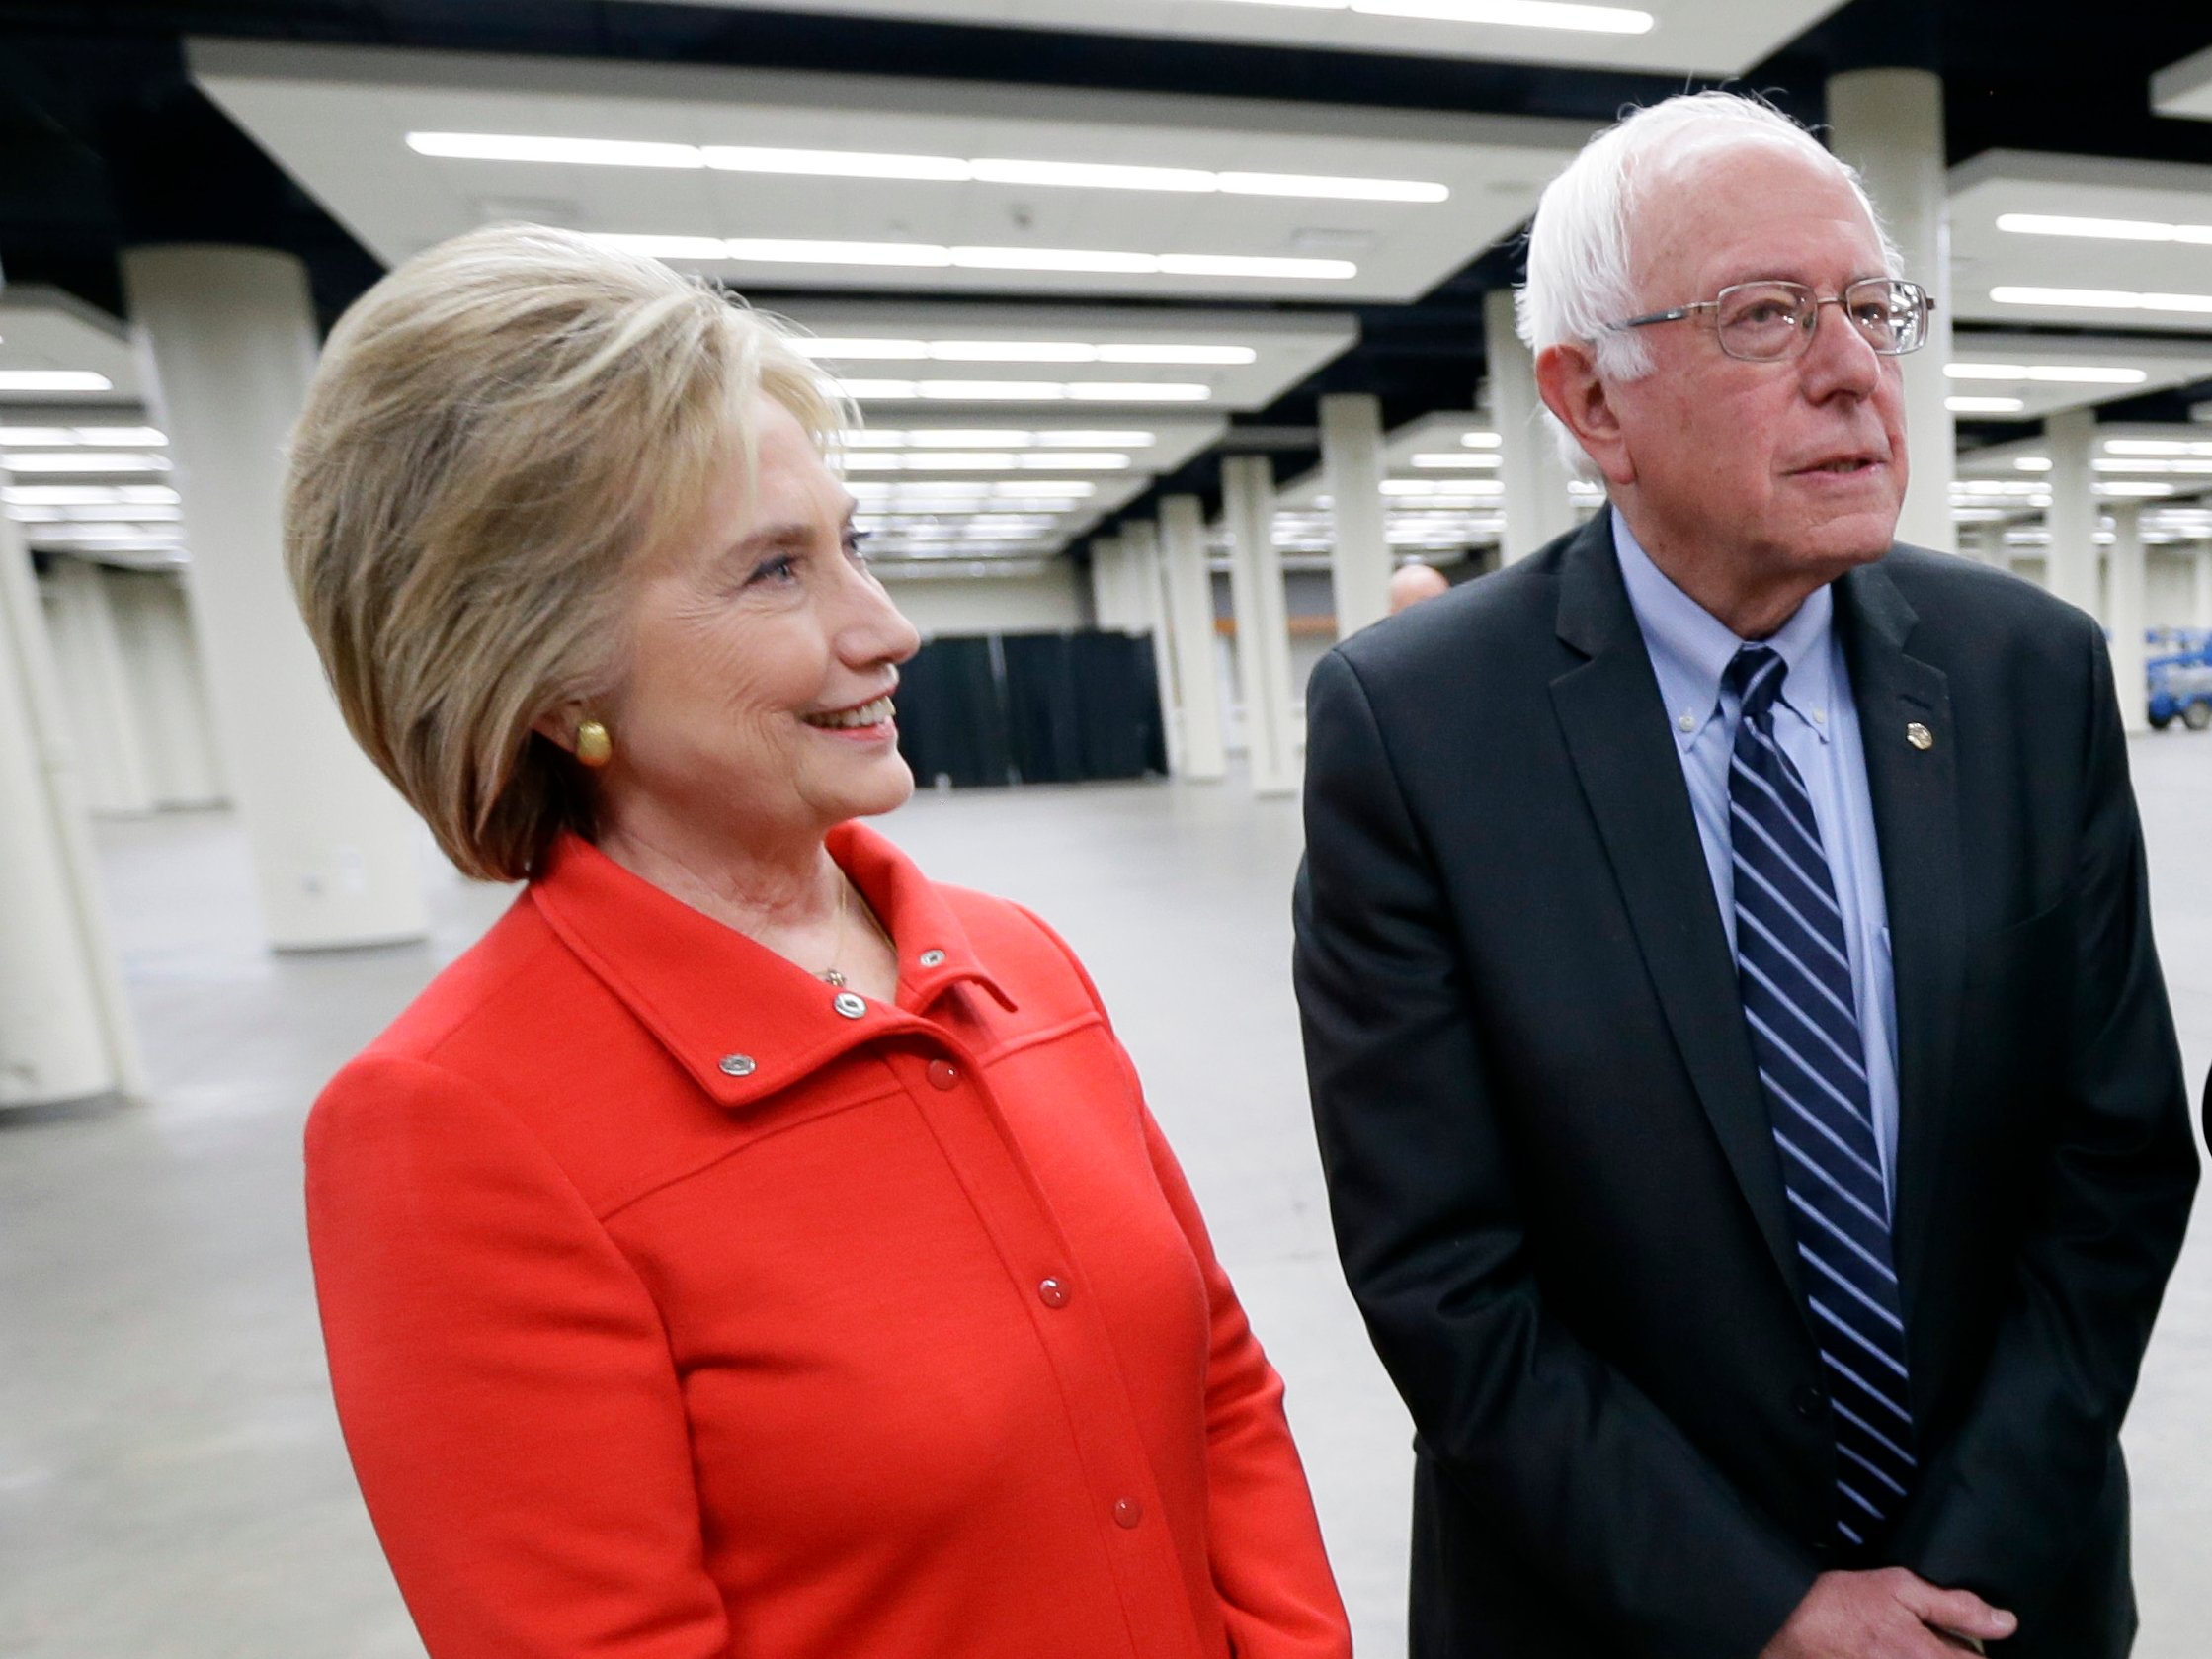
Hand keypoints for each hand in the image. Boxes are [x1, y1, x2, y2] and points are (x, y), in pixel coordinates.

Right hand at [1760, 1569, 2016, 1658]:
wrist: (1789, 1628)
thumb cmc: (1842, 1606)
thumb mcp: (1899, 1587)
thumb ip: (1955, 1605)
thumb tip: (2006, 1622)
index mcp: (1933, 1658)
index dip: (1978, 1648)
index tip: (1971, 1639)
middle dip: (1955, 1654)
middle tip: (1929, 1639)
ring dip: (1931, 1655)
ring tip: (1908, 1641)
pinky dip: (1913, 1658)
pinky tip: (1894, 1649)